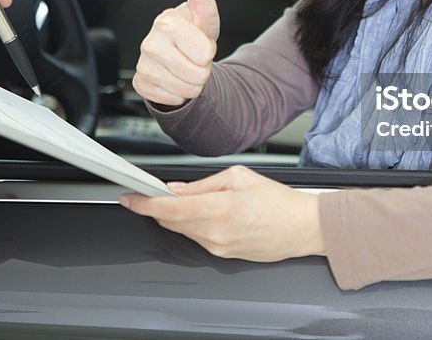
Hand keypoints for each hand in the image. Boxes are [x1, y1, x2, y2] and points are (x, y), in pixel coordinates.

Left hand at [119, 165, 324, 261]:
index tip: (129, 198)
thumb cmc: (277, 201)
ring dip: (176, 216)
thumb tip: (176, 189)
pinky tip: (206, 213)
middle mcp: (215, 232)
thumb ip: (202, 184)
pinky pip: (197, 239)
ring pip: (182, 230)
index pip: (169, 209)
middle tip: (154, 192)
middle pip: (170, 221)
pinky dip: (193, 225)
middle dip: (158, 207)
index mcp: (219, 208)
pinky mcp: (223, 255)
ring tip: (190, 200)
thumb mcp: (239, 177)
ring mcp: (218, 247)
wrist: (302, 228)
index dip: (144, 203)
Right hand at [132, 0, 219, 105]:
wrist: (178, 57)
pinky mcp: (140, 84)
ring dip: (192, 82)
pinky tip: (173, 78)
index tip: (199, 41)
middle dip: (203, 68)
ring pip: (187, 89)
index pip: (205, 52)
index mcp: (166, 22)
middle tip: (193, 57)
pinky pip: (173, 98)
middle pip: (197, 73)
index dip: (209, 50)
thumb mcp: (204, 9)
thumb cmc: (193, 32)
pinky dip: (178, 93)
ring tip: (185, 67)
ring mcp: (143, 64)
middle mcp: (150, 43)